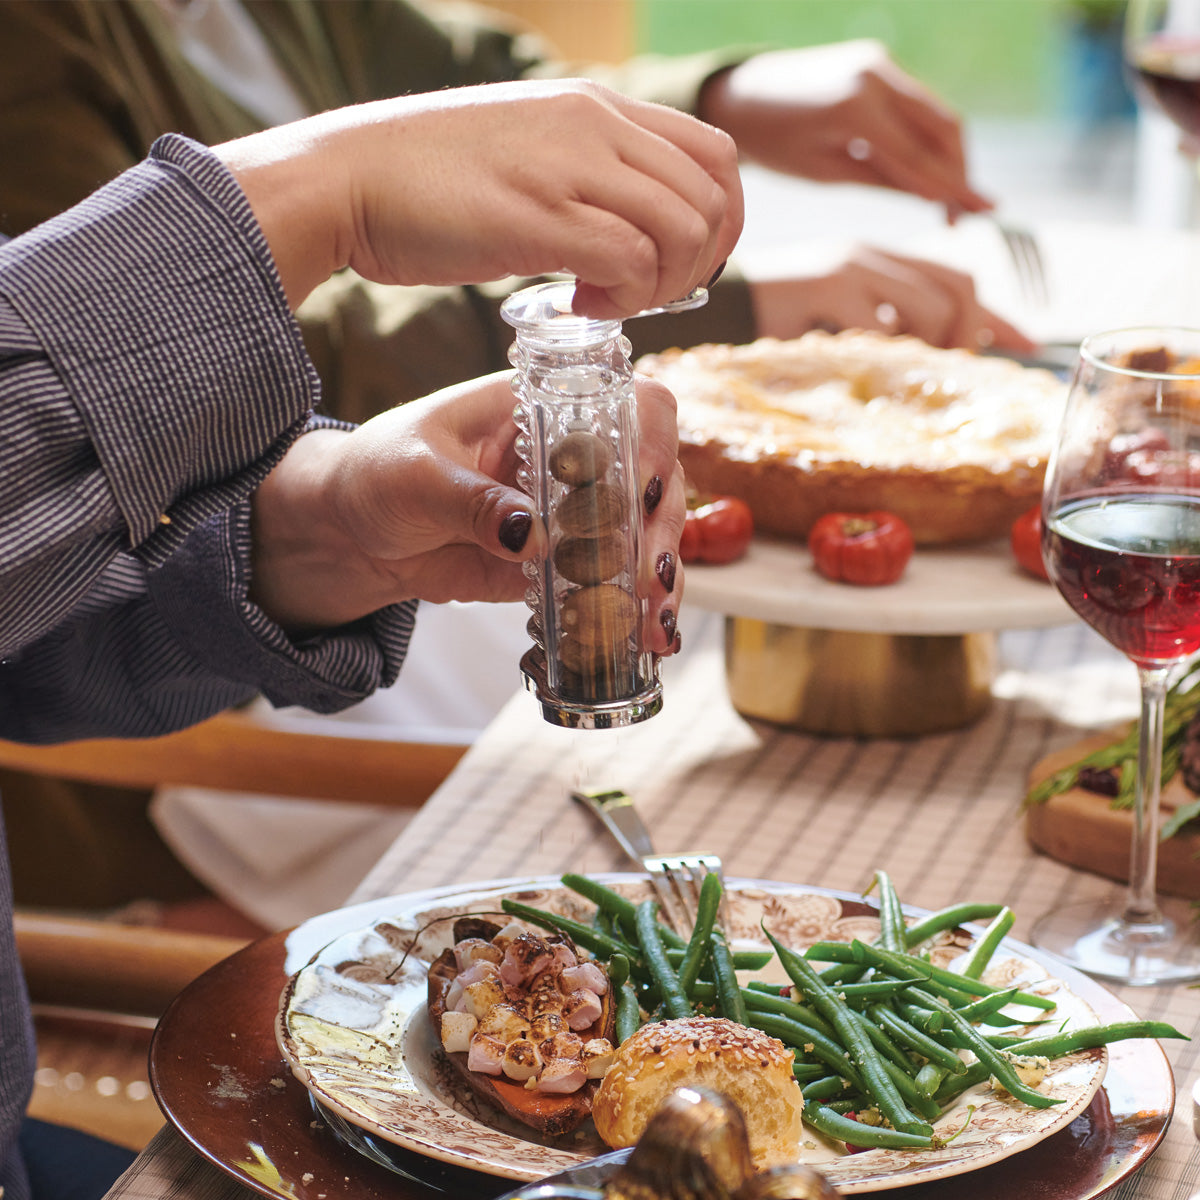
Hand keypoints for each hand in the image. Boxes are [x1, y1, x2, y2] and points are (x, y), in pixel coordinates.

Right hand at [216, 79, 742, 319]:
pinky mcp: (539, 217)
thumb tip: (632, 228)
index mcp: (599, 107)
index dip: (720, 222)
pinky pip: (630, 259)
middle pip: (714, 196)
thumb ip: (585, 176)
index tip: (677, 265)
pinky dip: (623, 299)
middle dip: (698, 264)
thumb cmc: (428, 179)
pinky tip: (579, 306)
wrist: (348, 178)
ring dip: (662, 285)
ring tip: (607, 301)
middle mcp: (596, 125)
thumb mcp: (529, 154)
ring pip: (683, 229)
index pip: (717, 155)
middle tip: (643, 294)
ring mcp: (570, 167)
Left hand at [248, 372, 685, 654]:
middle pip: (650, 477)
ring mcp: (567, 512)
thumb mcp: (414, 476)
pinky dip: (626, 610)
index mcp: (540, 408)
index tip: (645, 489)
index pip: (626, 404)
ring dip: (656, 578)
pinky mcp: (555, 564)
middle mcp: (568, 456)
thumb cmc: (374, 474)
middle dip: (660, 528)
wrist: (347, 533)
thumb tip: (531, 535)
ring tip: (652, 622)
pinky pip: (604, 583)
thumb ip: (470, 501)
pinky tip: (640, 640)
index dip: (651, 441)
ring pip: (638, 534)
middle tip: (653, 576)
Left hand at [699, 41, 990, 219]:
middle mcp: (875, 75)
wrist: (741, 95)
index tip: (983, 211)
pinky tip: (926, 171)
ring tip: (949, 199)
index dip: (954, 187)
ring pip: (934, 113)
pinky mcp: (876, 62)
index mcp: (856, 108)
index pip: (919, 156)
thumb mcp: (824, 172)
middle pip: (942, 126)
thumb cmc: (773, 142)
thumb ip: (882, 180)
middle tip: (967, 212)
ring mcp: (878, 62)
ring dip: (947, 155)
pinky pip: (915, 104)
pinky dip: (927, 137)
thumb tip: (933, 196)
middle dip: (959, 170)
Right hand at [747, 245, 1035, 352]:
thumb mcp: (835, 320)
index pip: (957, 277)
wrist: (715, 304)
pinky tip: (874, 376)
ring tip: (910, 379)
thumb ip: (878, 327)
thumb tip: (928, 365)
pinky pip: (881, 326)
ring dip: (934, 349)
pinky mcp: (826, 285)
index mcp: (879, 260)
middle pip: (958, 285)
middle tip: (951, 375)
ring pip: (930, 305)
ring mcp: (851, 267)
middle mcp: (872, 256)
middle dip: (969, 334)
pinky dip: (890, 356)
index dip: (995, 316)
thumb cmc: (770, 321)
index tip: (1025, 345)